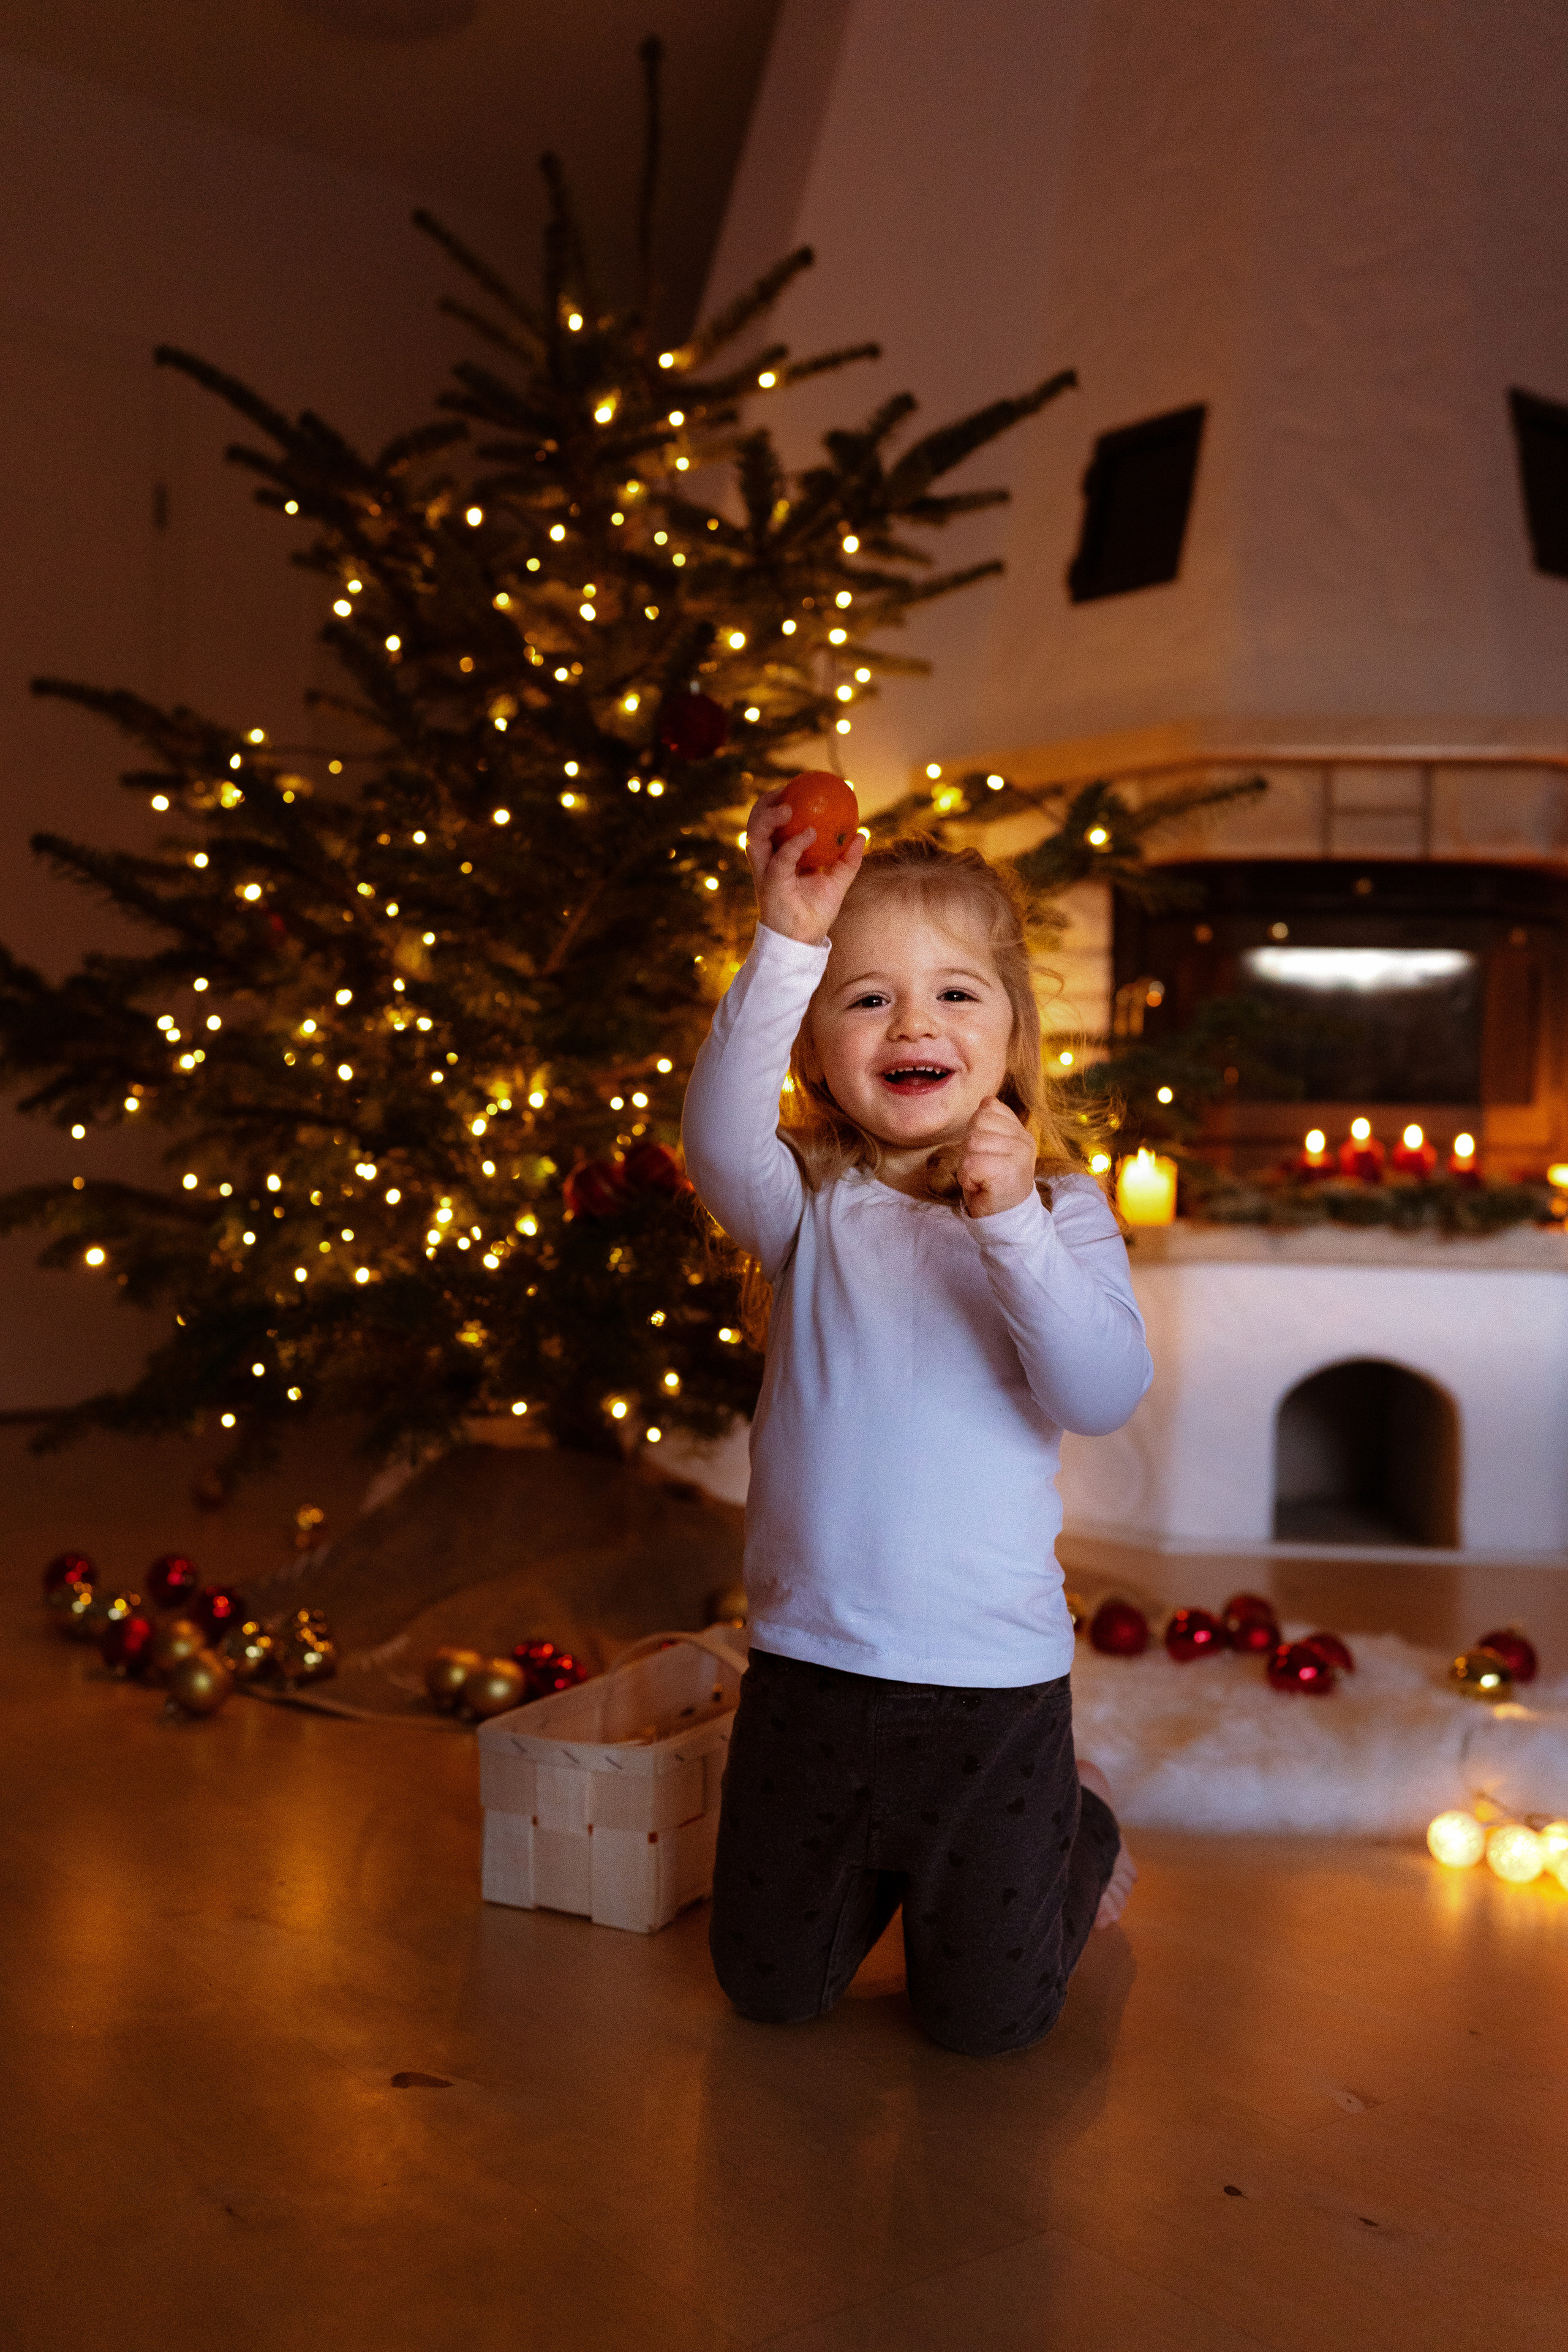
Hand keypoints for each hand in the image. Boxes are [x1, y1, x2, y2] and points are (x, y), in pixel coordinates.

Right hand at [745, 786, 863, 945]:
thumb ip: (847, 860)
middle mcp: (767, 861)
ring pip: (754, 834)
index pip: (771, 825)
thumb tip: (862, 834)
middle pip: (755, 824)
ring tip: (789, 805)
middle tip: (786, 789)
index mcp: (778, 857)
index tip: (796, 787)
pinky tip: (810, 833)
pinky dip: (794, 843)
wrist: (805, 939)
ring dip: (769, 816)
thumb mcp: (837, 882)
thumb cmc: (816, 912)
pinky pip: (780, 857)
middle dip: (765, 803)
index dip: (777, 803)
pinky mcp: (770, 883)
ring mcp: (765, 871)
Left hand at [957, 1096, 1037, 1217]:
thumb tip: (985, 1100)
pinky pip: (969, 1165)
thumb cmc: (993, 1183)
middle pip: (976, 1123)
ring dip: (967, 1164)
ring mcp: (1018, 1156)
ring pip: (971, 1143)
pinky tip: (980, 1186)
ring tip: (981, 1178)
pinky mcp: (1006, 1172)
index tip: (986, 1153)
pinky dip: (967, 1179)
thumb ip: (991, 1125)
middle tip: (981, 1168)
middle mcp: (1024, 1141)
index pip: (989, 1107)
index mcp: (1021, 1132)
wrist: (1006, 1219)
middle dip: (969, 1147)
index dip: (977, 1130)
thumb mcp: (994, 1148)